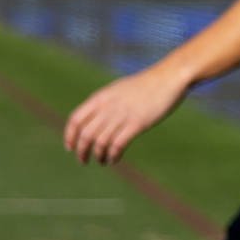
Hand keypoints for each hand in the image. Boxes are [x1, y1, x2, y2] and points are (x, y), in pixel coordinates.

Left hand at [64, 63, 188, 163]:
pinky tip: (114, 159)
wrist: (169, 77)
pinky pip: (118, 145)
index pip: (75, 120)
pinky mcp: (137, 123)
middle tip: (84, 161)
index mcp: (101, 97)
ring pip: (101, 143)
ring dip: (98, 156)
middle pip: (86, 135)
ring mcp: (122, 115)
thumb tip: (93, 119)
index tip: (70, 148)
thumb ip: (104, 103)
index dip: (70, 136)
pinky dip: (113, 156)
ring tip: (102, 161)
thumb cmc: (145, 85)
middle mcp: (108, 107)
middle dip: (82, 152)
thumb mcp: (118, 90)